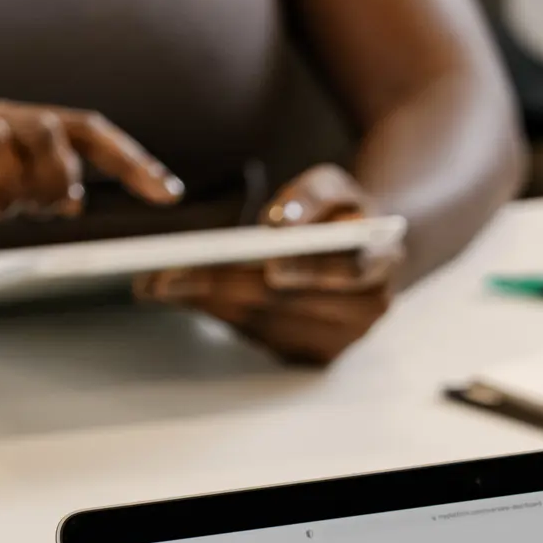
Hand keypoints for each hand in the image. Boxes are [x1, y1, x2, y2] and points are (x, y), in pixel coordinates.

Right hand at [0, 100, 183, 262]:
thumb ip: (34, 190)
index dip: (131, 160)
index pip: (86, 130)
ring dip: (14, 200)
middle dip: (62, 181)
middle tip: (46, 208)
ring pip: (25, 170)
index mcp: (11, 123)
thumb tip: (74, 198)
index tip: (166, 192)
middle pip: (60, 139)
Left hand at [136, 163, 402, 364]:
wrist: (365, 255)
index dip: (306, 268)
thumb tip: (278, 224)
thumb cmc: (343, 214)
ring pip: (266, 323)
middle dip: (225, 285)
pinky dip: (222, 315)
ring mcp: (340, 341)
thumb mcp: (336, 185)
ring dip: (211, 303)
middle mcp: (365, 312)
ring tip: (161, 285)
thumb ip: (313, 195)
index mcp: (381, 263)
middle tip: (167, 276)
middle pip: (288, 302)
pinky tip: (188, 297)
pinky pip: (261, 337)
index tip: (268, 265)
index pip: (343, 269)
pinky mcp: (313, 356)